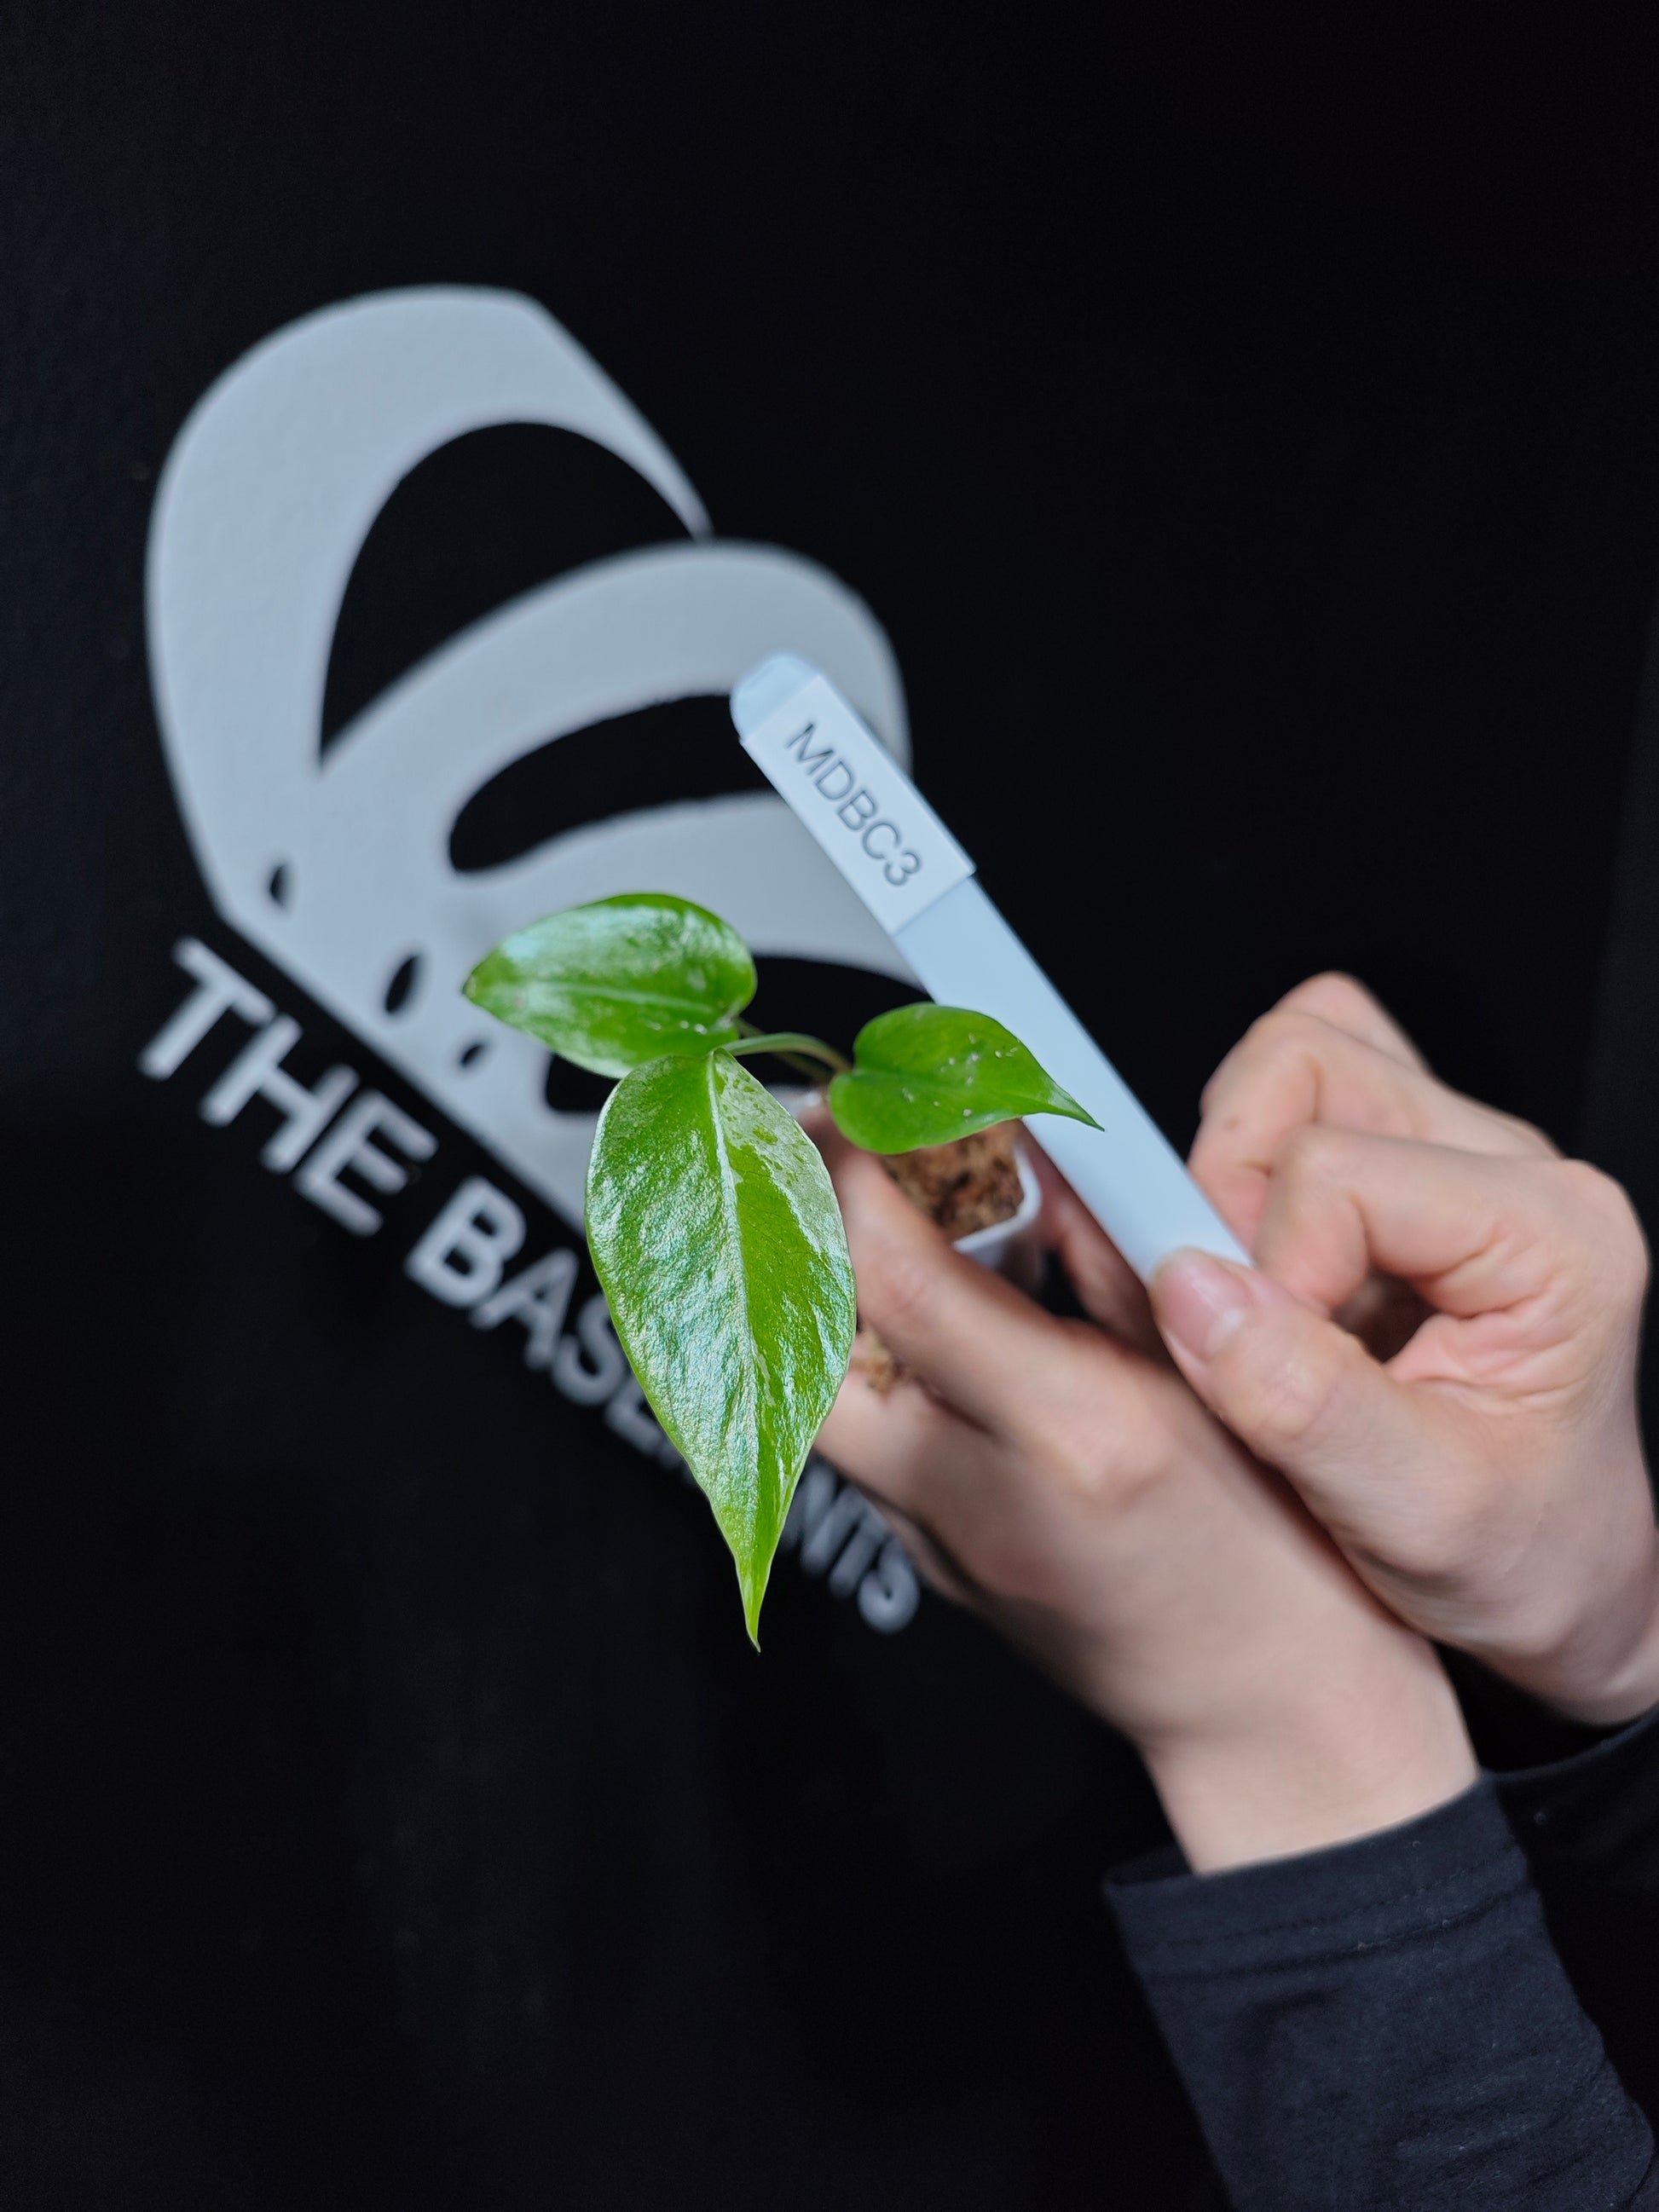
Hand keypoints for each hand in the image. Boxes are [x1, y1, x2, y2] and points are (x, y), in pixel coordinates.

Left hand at [809, 1118, 1475, 1871]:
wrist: (1277, 1728)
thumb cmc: (1284, 1557)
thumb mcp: (1217, 1375)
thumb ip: (1117, 1259)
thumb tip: (1040, 1153)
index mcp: (1071, 1430)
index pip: (898, 1276)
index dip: (850, 1170)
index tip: (846, 1102)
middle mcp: (975, 1494)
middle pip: (805, 1340)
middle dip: (791, 1227)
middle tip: (818, 1146)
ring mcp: (936, 1545)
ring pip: (815, 1390)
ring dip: (818, 1284)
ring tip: (863, 1206)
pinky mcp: (929, 1565)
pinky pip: (853, 1438)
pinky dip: (855, 1352)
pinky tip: (907, 1304)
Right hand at [1154, 973, 1656, 1725]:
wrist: (1558, 1577)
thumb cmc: (1522, 1552)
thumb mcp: (1416, 1516)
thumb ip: (1301, 1401)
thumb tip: (1189, 1287)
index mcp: (1553, 1232)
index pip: (1336, 1169)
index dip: (1267, 1269)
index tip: (1267, 1371)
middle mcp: (1511, 1166)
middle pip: (1306, 1064)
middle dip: (1231, 1188)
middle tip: (1243, 1315)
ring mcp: (1454, 1154)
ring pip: (1289, 1064)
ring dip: (1231, 1178)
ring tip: (1258, 1303)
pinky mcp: (1401, 1166)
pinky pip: (1286, 1103)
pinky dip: (1239, 1178)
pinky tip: (1266, 1281)